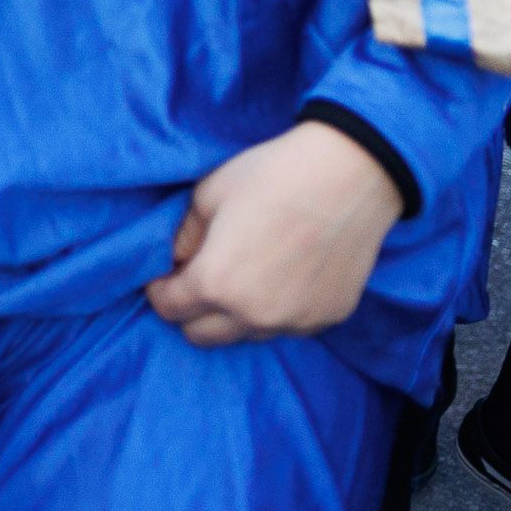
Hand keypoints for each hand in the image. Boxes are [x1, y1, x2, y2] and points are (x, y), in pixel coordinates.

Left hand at [147, 121, 404, 343]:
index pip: (168, 308)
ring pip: (245, 334)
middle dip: (189, 310)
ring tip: (242, 277)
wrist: (351, 175)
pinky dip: (274, 312)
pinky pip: (286, 327)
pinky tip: (281, 277)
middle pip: (200, 335)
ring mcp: (295, 322)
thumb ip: (183, 236)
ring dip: (232, 315)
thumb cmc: (272, 176)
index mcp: (216, 283)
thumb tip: (175, 261)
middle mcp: (253, 314)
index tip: (164, 275)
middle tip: (196, 279)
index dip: (159, 290)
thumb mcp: (207, 196)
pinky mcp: (328, 318)